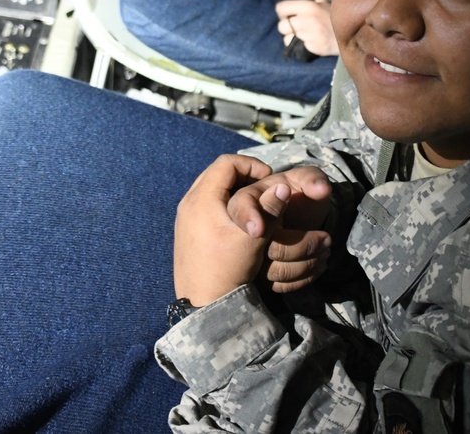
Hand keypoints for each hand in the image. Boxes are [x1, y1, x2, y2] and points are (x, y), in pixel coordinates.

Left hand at [174, 154, 273, 305]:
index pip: (226, 163)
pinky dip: (227, 203)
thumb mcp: (252, 240)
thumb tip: (283, 185)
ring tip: (256, 203)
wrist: (202, 306)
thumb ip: (268, 211)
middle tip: (265, 187)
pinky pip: (208, 204)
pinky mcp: (188, 232)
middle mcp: (189, 204)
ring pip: (213, 188)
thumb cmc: (226, 271)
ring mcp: (186, 218)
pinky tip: (242, 220)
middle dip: (245, 175)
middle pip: (218, 173)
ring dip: (236, 190)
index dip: (252, 165)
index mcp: (200, 199)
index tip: (270, 179)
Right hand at [228, 167, 332, 293]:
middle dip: (301, 245)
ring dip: (306, 263)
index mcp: (249, 199)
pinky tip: (319, 266)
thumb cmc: (300, 191)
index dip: (248, 219)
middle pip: (265, 246)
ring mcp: (251, 255)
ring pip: (274, 270)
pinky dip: (303, 279)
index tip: (260, 230)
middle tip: (326, 238)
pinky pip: (279, 285)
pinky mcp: (262, 274)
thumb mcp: (307, 179)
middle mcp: (244, 230)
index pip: (240, 208)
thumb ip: (312, 179)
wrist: (302, 212)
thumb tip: (321, 189)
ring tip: (326, 251)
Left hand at [276, 0, 338, 56]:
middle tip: (294, 27)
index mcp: (308, 6)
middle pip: (281, 26)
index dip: (282, 12)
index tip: (287, 15)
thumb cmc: (334, 17)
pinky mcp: (312, 47)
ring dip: (292, 38)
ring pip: (286, 38)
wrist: (350, 34)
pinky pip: (296, 47)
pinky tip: (308, 42)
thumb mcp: (324, 3)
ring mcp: (310, 35)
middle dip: (286, 27)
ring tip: (302, 35)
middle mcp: (307, 20)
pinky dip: (300, 45)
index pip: (281, 8)